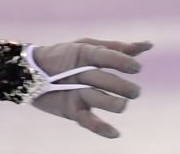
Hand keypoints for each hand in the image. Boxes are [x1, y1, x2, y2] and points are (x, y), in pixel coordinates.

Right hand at [29, 37, 152, 139]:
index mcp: (85, 53)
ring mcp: (74, 91)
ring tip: (123, 105)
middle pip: (103, 79)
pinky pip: (87, 120)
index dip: (121, 61)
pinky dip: (101, 129)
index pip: (105, 56)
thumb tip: (148, 45)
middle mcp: (80, 72)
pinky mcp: (70, 110)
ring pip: (97, 98)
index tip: (137, 68)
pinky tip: (115, 134)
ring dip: (113, 103)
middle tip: (135, 92)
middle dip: (122, 86)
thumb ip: (118, 48)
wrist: (31, 73)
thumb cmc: (67, 57)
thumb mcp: (89, 47)